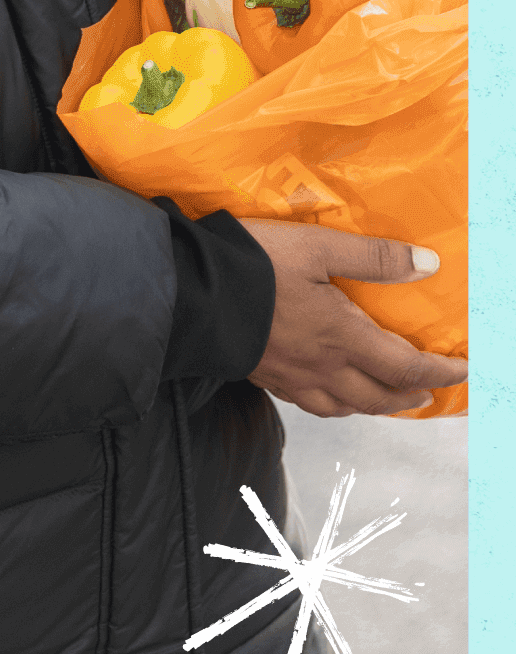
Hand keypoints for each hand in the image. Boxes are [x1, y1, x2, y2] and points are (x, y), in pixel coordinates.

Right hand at [241, 221, 468, 416]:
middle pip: (378, 397)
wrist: (190, 294)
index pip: (405, 366)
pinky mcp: (264, 377)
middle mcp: (322, 366)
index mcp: (342, 337)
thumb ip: (372, 257)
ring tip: (383, 397)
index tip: (462, 369)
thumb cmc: (255, 266)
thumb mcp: (316, 245)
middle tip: (428, 391)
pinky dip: (332, 404)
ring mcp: (291, 377)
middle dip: (409, 396)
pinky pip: (309, 403)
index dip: (439, 370)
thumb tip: (428, 265)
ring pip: (344, 407)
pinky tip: (325, 391)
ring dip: (373, 406)